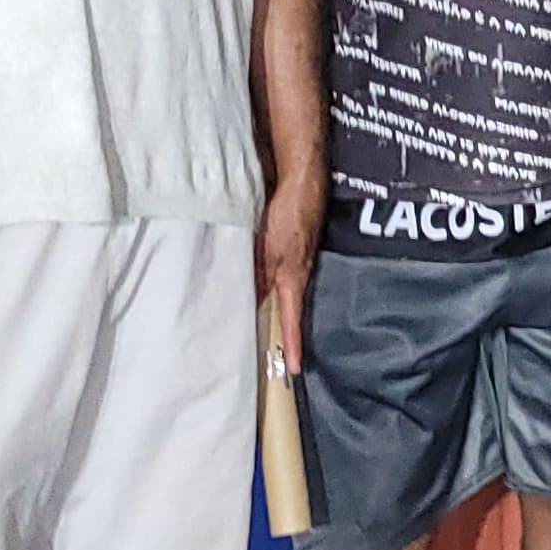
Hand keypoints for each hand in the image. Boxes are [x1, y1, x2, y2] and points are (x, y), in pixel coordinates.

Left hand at [256, 179, 319, 374]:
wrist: (301, 178)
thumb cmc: (290, 213)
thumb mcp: (270, 249)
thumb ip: (259, 275)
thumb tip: (249, 304)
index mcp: (293, 278)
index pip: (292, 320)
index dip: (292, 345)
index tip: (294, 370)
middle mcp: (296, 272)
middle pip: (287, 308)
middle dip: (281, 331)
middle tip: (273, 355)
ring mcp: (295, 258)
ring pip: (280, 290)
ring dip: (270, 307)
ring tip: (256, 325)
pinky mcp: (291, 243)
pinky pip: (277, 272)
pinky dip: (266, 283)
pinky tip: (253, 281)